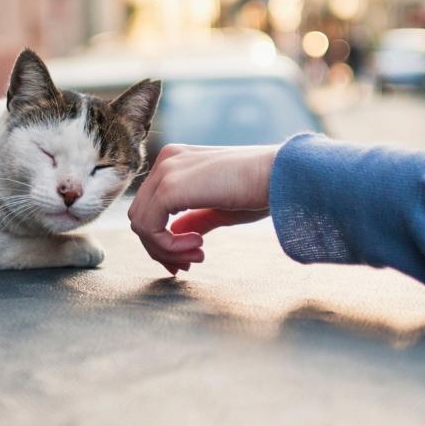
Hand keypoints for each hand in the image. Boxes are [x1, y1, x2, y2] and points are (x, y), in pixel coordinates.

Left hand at [128, 144, 278, 274]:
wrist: (284, 176)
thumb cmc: (261, 190)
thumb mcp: (219, 207)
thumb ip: (193, 218)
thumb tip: (175, 233)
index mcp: (176, 160)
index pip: (150, 206)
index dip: (162, 240)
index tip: (187, 260)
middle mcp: (166, 160)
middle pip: (140, 217)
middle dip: (161, 249)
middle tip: (189, 265)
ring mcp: (165, 171)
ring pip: (141, 225)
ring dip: (167, 250)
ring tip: (199, 255)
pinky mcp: (169, 187)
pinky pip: (149, 228)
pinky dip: (168, 247)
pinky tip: (198, 247)